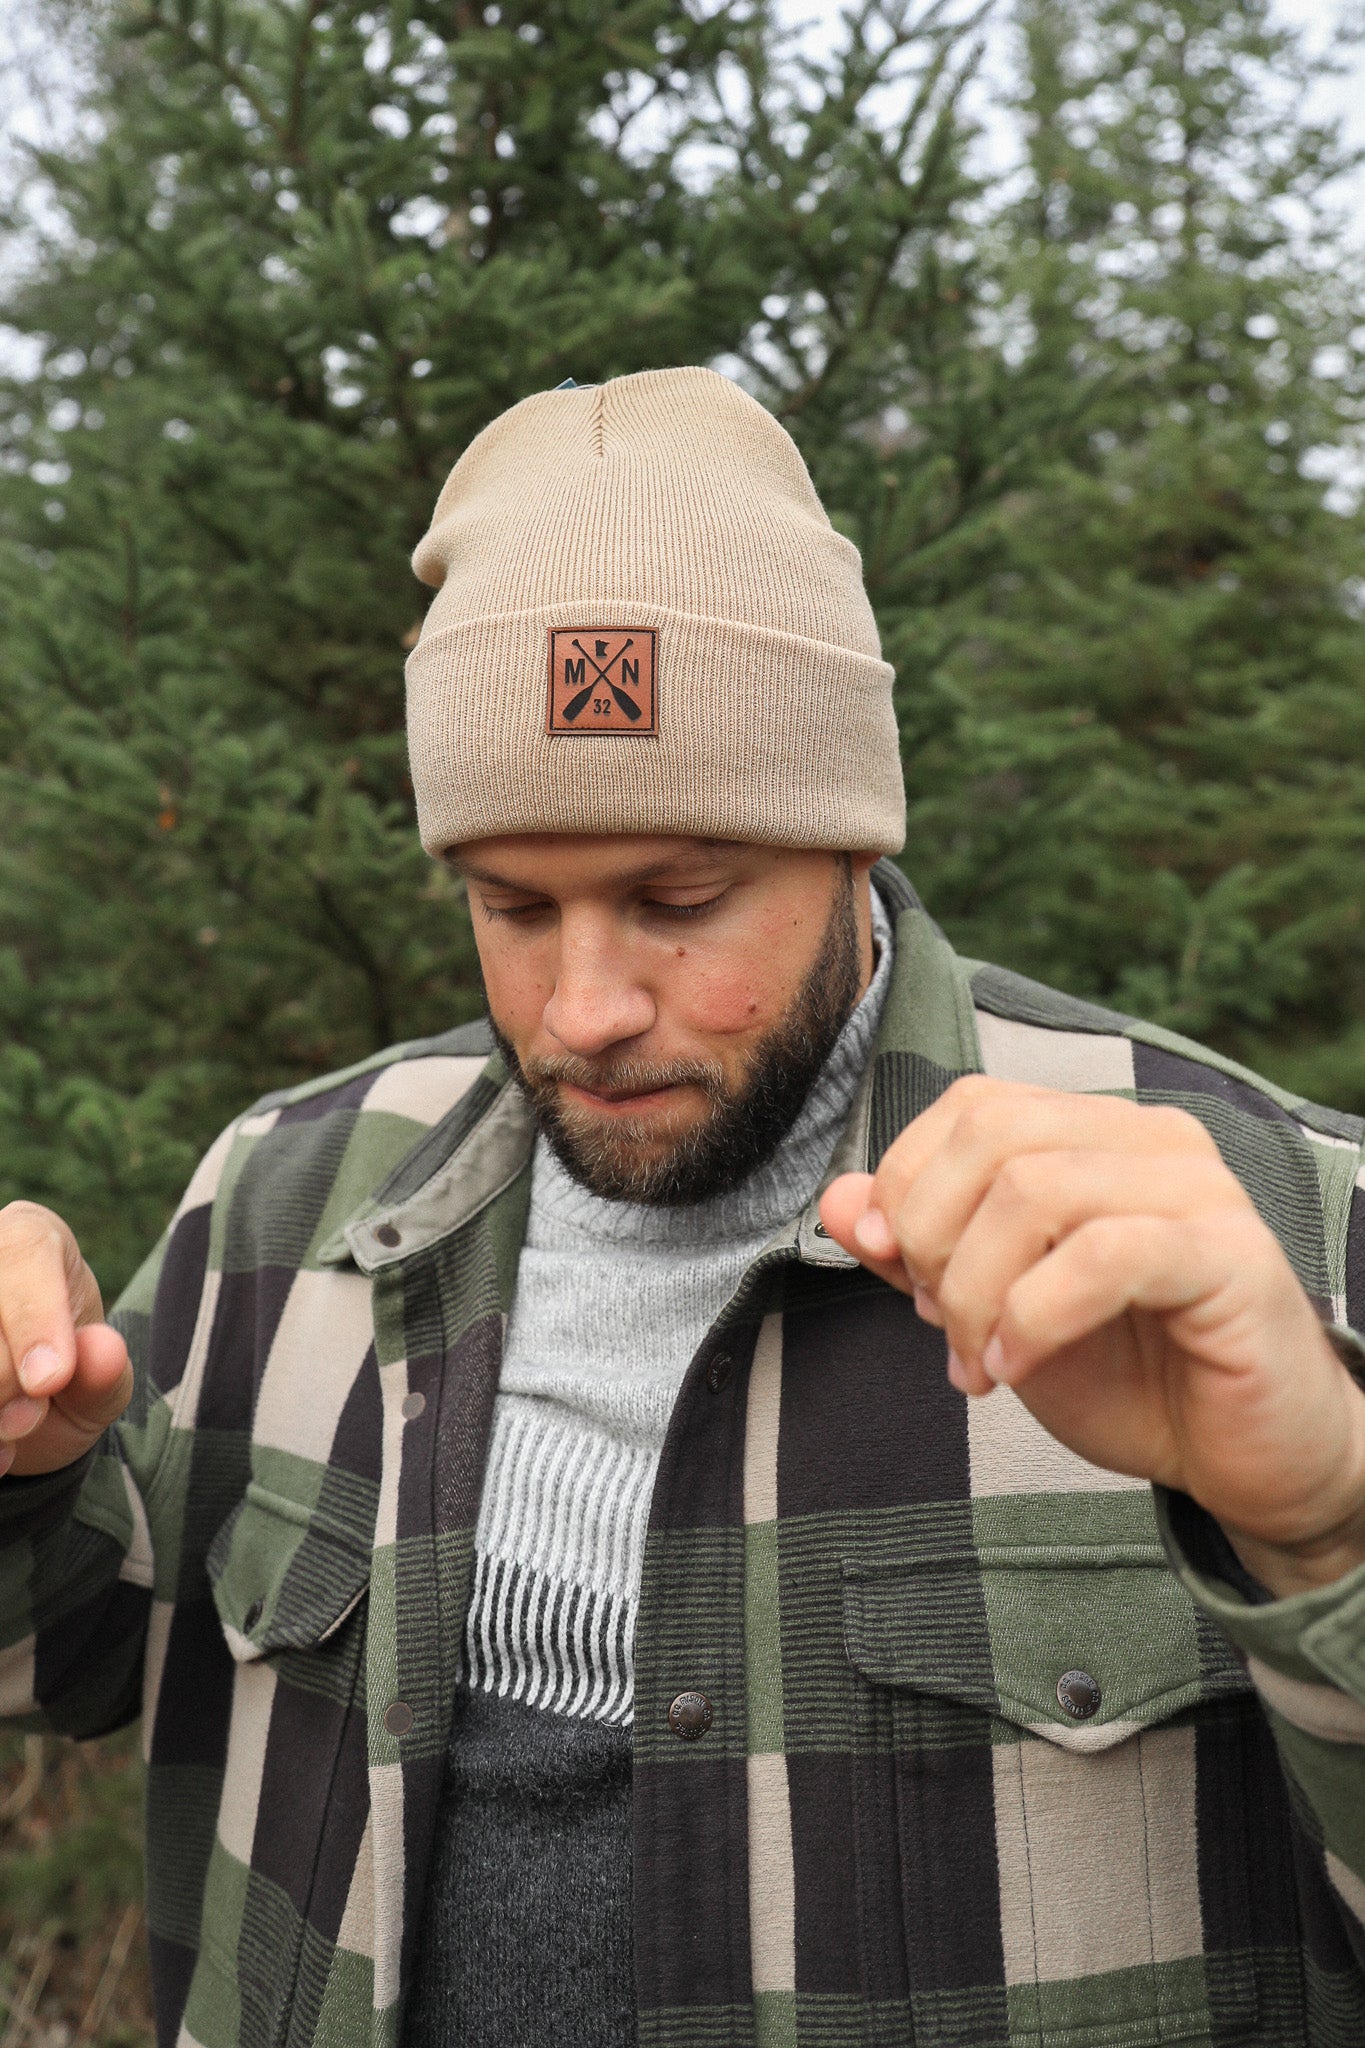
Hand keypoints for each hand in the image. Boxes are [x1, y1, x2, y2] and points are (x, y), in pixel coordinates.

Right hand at [0, 1203, 132, 1477]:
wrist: (22, 1416)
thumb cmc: (66, 1382)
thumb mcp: (98, 1385)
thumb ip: (105, 1373)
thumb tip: (104, 1352)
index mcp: (31, 1238)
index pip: (25, 1255)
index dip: (35, 1319)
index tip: (49, 1382)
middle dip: (7, 1384)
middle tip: (30, 1416)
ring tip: (8, 1431)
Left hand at [820, 1077, 1364, 1598]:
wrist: (1245, 1462)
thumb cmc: (1132, 1377)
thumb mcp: (995, 1312)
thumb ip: (918, 1253)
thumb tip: (836, 1201)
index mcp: (1097, 1133)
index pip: (969, 1108)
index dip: (905, 1185)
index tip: (894, 1273)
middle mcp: (1152, 1140)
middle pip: (991, 1136)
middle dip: (932, 1238)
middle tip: (936, 1325)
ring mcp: (1199, 1191)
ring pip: (1034, 1190)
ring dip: (974, 1291)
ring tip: (979, 1362)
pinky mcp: (1231, 1258)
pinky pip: (1102, 1255)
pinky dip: (1032, 1317)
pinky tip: (1017, 1370)